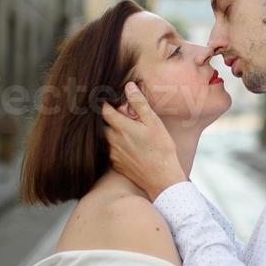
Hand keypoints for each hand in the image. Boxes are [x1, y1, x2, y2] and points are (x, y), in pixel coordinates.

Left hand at [100, 82, 187, 200]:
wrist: (162, 178)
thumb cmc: (161, 149)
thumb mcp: (153, 122)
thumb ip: (139, 104)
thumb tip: (129, 87)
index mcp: (121, 127)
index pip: (104, 110)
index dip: (106, 103)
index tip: (111, 99)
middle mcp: (113, 141)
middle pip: (104, 124)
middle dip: (111, 118)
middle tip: (126, 117)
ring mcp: (113, 154)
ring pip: (107, 138)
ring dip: (115, 132)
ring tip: (130, 132)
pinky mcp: (116, 165)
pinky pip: (111, 151)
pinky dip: (118, 145)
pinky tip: (131, 147)